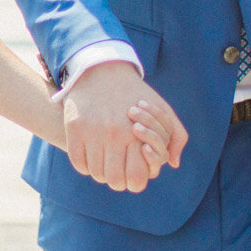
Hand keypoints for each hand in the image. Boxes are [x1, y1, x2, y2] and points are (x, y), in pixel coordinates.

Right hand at [56, 61, 188, 192]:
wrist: (102, 69)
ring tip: (106, 160)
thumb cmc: (136, 94)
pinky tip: (92, 155)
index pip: (137, 178)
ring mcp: (92, 132)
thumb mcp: (162, 109)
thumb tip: (173, 164)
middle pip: (115, 181)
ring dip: (102, 172)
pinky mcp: (75, 128)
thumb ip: (175, 136)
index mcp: (138, 133)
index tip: (134, 172)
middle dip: (119, 180)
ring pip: (96, 173)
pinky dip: (85, 165)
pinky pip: (79, 163)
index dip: (136, 181)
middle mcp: (114, 134)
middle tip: (119, 169)